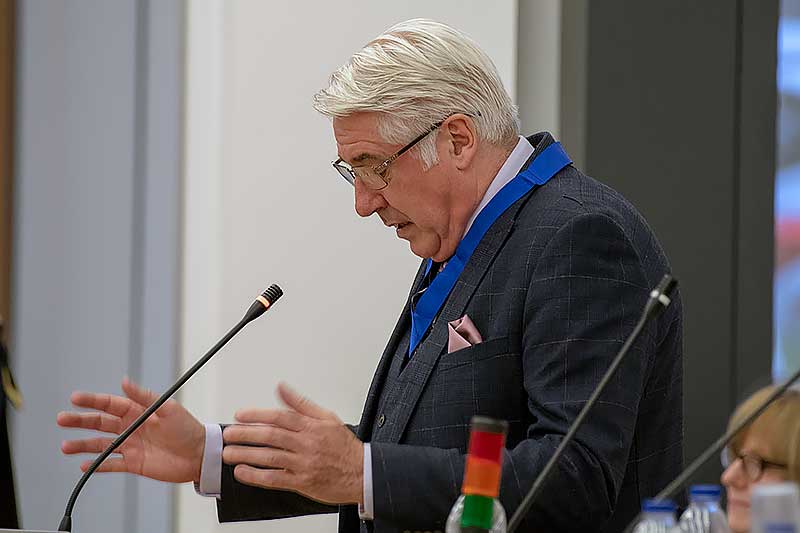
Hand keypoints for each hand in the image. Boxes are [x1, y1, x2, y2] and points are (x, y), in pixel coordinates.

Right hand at [57, 377, 205, 482]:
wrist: (200, 455)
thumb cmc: (187, 429)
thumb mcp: (167, 409)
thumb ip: (144, 397)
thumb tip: (124, 381)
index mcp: (138, 411)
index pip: (110, 404)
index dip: (92, 401)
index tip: (75, 399)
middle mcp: (131, 428)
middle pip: (100, 423)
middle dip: (80, 421)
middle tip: (61, 419)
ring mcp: (131, 446)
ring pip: (101, 445)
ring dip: (83, 445)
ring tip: (66, 446)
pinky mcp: (134, 463)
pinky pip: (111, 464)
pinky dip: (98, 465)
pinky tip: (84, 465)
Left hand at [222, 383, 362, 505]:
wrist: (362, 473)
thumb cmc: (344, 446)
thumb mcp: (327, 417)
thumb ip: (301, 404)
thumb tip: (282, 388)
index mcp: (312, 426)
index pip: (280, 417)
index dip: (257, 415)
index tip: (240, 415)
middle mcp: (306, 444)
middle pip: (271, 436)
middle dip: (246, 434)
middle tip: (229, 434)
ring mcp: (304, 464)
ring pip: (270, 457)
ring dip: (246, 455)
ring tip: (229, 453)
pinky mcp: (302, 483)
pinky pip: (275, 479)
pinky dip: (257, 476)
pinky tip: (243, 472)